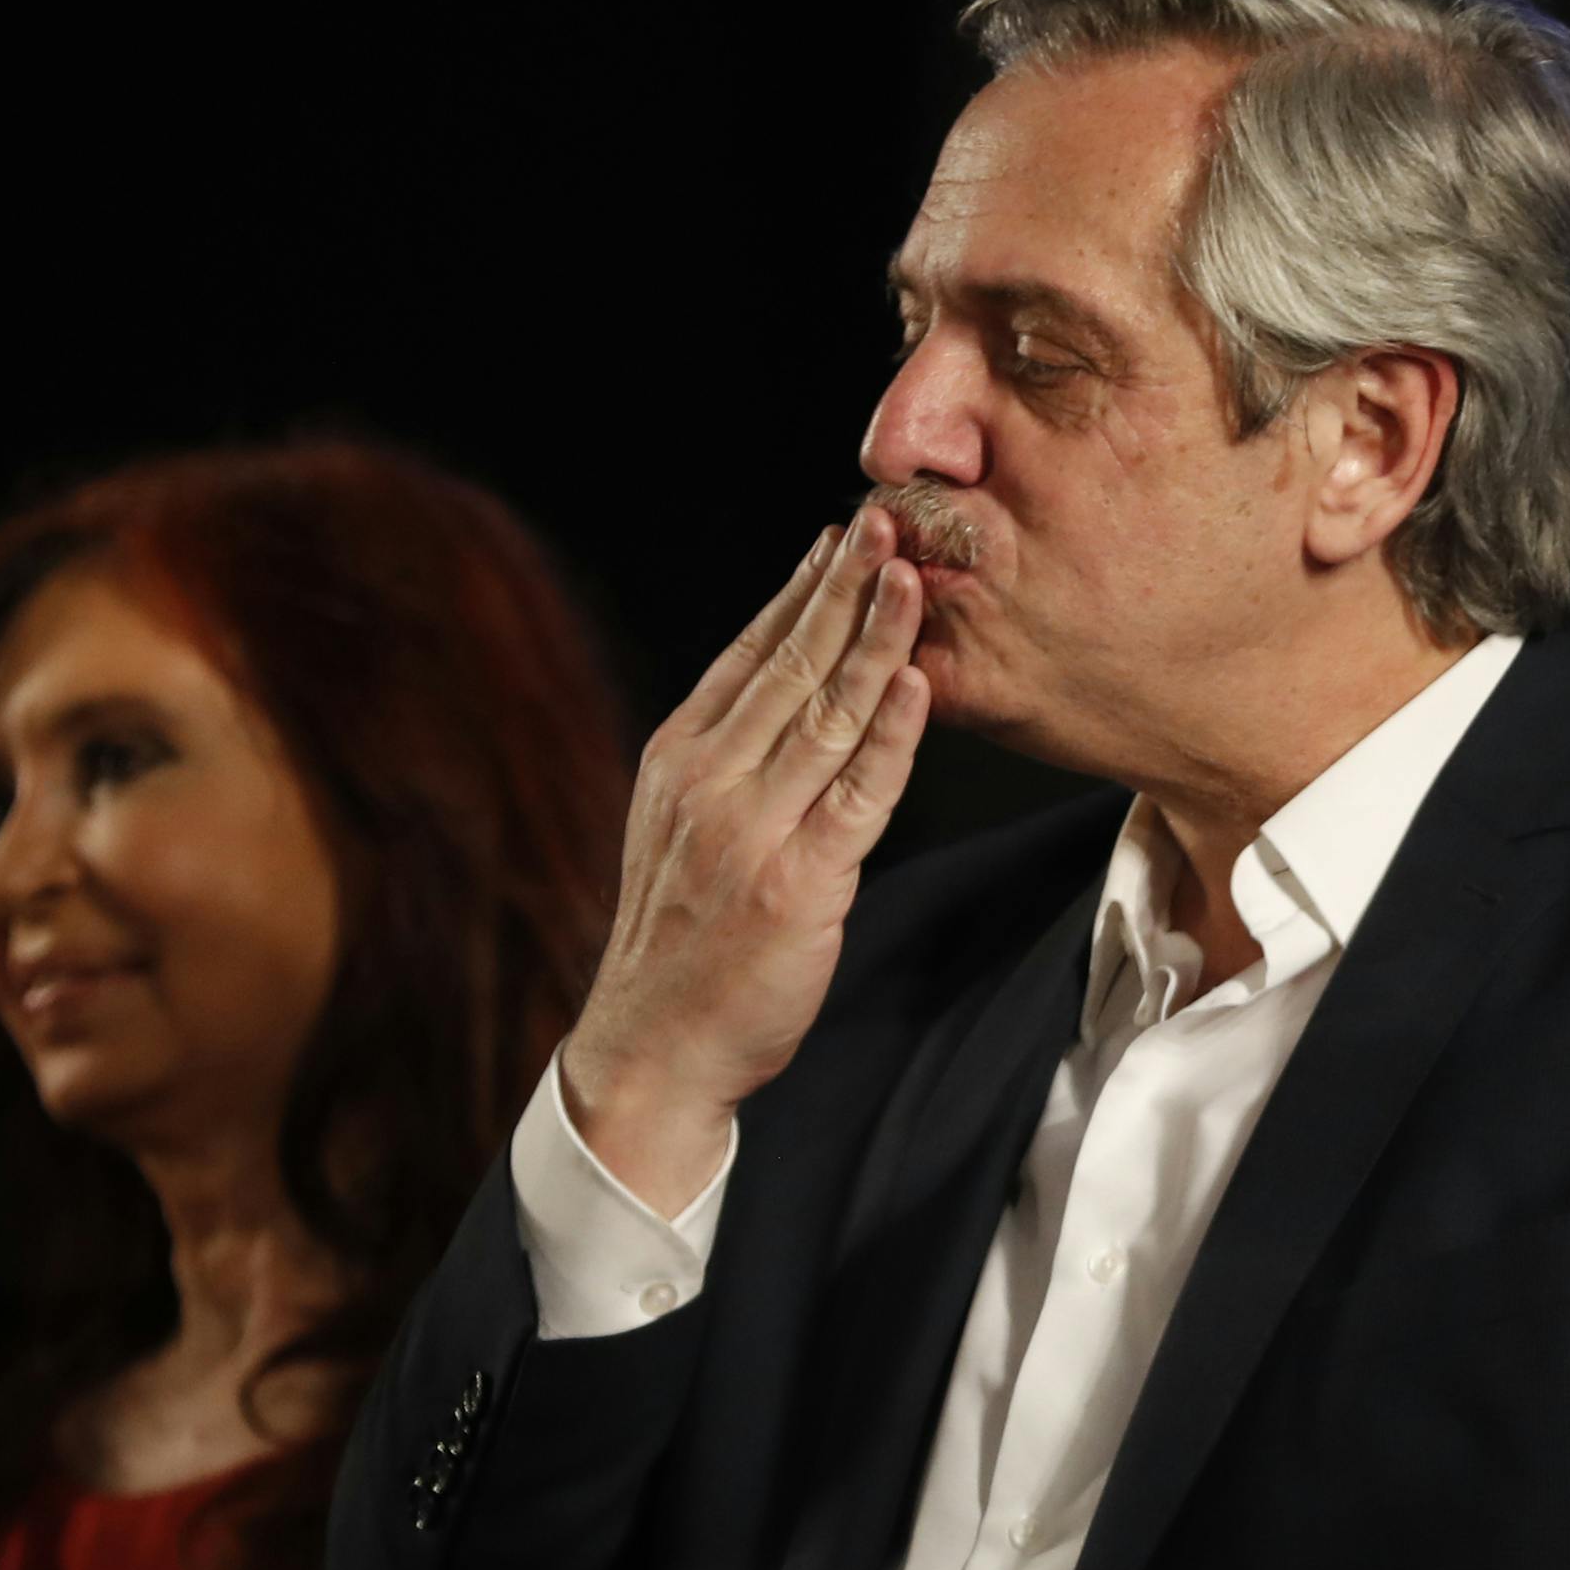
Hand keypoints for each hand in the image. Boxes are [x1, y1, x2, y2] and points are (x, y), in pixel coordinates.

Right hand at [562, 505, 927, 1213]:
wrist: (655, 1047)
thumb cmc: (680, 940)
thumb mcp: (680, 828)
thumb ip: (729, 761)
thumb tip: (789, 689)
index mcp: (678, 759)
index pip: (747, 653)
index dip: (798, 590)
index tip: (836, 537)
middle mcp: (708, 782)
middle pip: (789, 665)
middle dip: (842, 588)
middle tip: (884, 522)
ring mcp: (750, 831)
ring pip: (826, 715)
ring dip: (873, 639)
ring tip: (909, 575)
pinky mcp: (796, 882)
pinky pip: (856, 794)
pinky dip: (890, 736)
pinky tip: (914, 683)